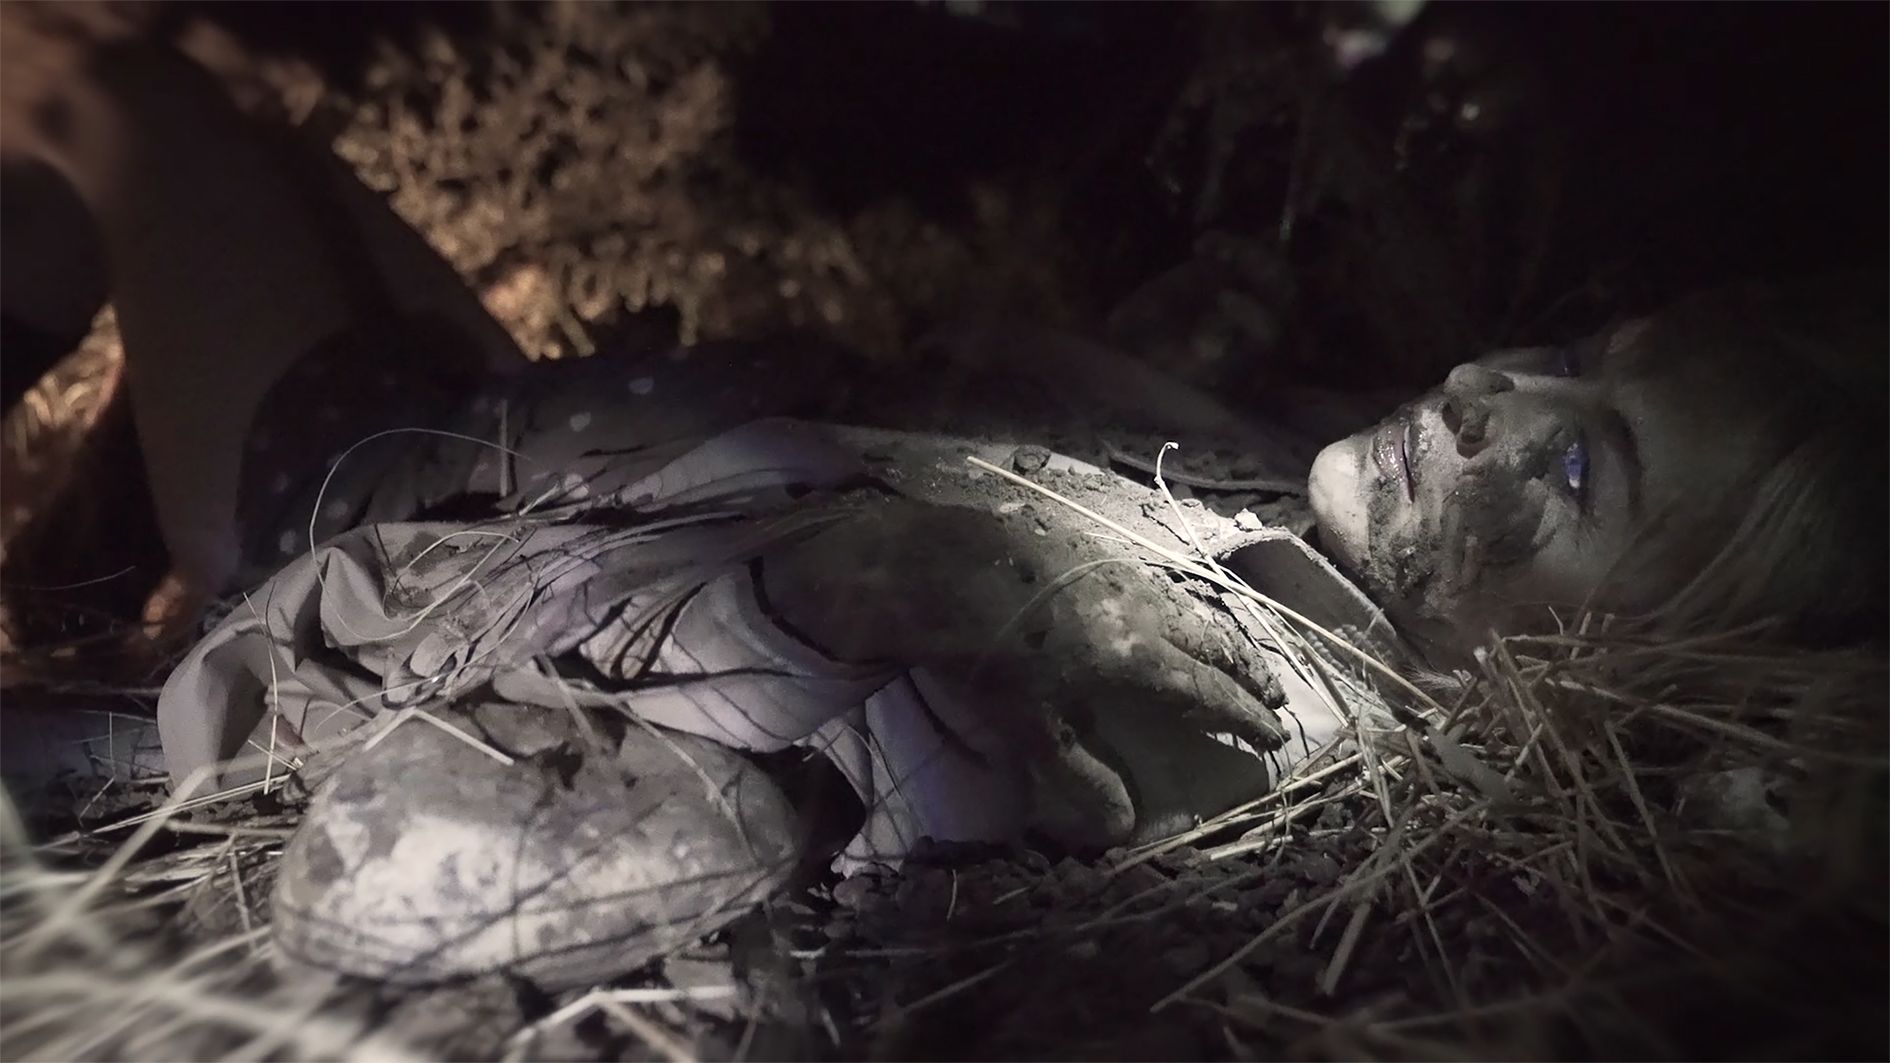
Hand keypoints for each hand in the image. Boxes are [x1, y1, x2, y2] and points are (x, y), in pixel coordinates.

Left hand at [760, 494, 1286, 759]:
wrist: (944, 571)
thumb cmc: (987, 659)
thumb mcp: (1031, 728)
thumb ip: (1082, 776)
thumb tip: (1125, 827)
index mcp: (1140, 658)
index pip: (1210, 692)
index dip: (1245, 716)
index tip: (1274, 734)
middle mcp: (1145, 611)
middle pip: (1215, 642)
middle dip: (1248, 671)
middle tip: (1274, 695)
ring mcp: (1121, 573)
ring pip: (1189, 607)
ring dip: (1219, 636)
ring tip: (1233, 656)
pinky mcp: (1094, 549)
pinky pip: (1157, 584)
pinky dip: (1180, 608)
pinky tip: (1167, 615)